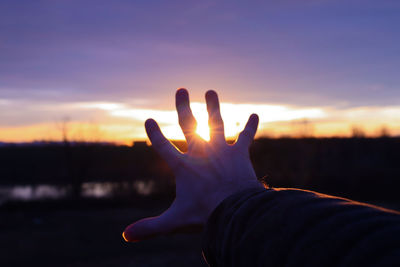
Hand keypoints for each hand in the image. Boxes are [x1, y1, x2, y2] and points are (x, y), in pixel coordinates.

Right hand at [123, 88, 262, 241]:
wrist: (236, 211)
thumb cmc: (205, 215)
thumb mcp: (174, 221)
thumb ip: (150, 227)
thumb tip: (125, 237)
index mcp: (184, 166)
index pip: (163, 146)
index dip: (155, 133)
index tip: (149, 120)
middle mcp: (201, 153)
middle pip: (189, 124)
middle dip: (183, 106)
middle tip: (181, 89)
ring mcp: (221, 150)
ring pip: (216, 123)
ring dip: (213, 107)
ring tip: (210, 91)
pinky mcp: (239, 154)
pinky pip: (245, 136)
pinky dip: (250, 126)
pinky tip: (255, 114)